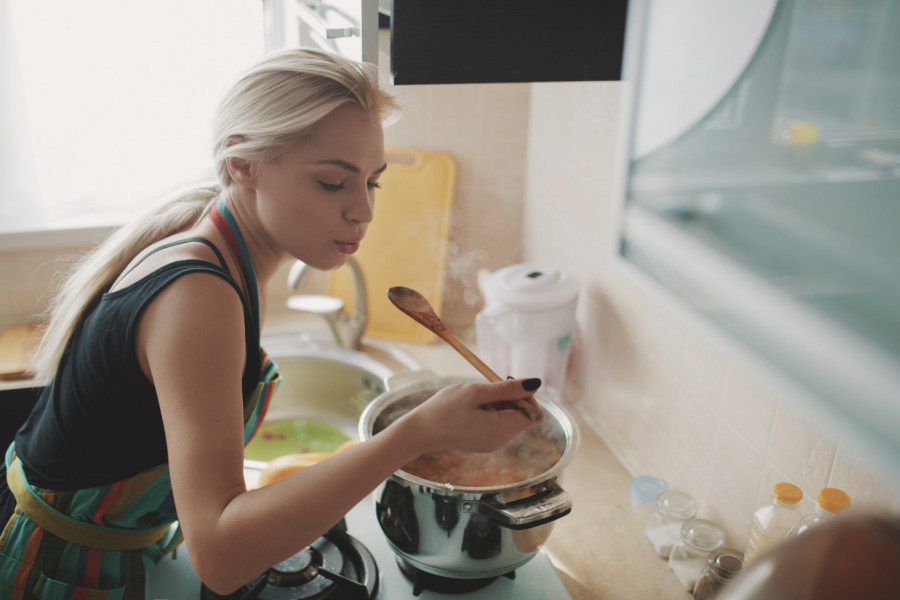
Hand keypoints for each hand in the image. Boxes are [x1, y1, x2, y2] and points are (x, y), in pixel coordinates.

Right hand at [401, 378, 543, 454]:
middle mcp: (501, 441)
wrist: (420, 431)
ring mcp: (492, 443)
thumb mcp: (477, 392)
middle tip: (487, 389)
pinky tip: (471, 408)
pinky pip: (498, 423)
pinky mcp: (484, 442)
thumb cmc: (445, 409)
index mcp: (501, 430)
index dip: (527, 397)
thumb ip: (508, 388)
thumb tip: (536, 383)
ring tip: (475, 399)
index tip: (507, 386)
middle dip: (511, 399)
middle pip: (523, 416)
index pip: (535, 415)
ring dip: (499, 404)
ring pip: (510, 418)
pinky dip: (491, 411)